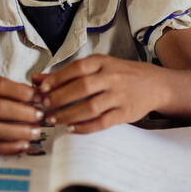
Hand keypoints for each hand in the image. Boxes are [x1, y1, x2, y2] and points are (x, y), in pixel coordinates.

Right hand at [0, 74, 42, 154]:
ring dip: (20, 132)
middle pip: (2, 109)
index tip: (39, 97)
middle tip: (42, 117)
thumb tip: (35, 95)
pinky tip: (23, 146)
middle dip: (26, 114)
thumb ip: (1, 88)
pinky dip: (8, 147)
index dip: (23, 92)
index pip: (2, 86)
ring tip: (36, 132)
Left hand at [31, 55, 159, 133]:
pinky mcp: (125, 113)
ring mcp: (119, 95)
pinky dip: (86, 127)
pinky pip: (103, 122)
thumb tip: (36, 79)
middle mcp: (111, 77)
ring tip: (54, 120)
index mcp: (102, 62)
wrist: (155, 84)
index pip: (76, 69)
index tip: (41, 91)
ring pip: (91, 106)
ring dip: (69, 115)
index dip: (56, 80)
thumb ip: (66, 74)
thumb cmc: (120, 74)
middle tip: (44, 108)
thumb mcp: (96, 67)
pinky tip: (72, 129)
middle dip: (59, 99)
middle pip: (81, 88)